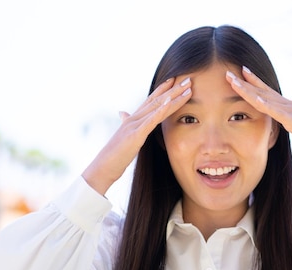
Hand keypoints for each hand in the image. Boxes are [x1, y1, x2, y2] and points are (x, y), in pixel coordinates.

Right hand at [82, 77, 191, 194]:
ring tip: (187, 87)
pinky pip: (151, 120)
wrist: (103, 167)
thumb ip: (126, 123)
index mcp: (133, 119)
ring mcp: (135, 125)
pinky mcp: (135, 134)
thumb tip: (122, 112)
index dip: (163, 90)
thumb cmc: (114, 155)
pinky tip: (169, 101)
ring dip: (173, 96)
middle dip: (174, 90)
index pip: (151, 101)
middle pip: (157, 100)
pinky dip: (161, 110)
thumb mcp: (124, 137)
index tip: (174, 80)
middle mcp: (134, 118)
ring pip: (157, 107)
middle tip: (188, 80)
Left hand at [226, 67, 291, 160]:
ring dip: (247, 90)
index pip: (265, 89)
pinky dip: (264, 104)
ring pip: (262, 98)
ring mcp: (286, 110)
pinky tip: (254, 97)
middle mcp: (283, 103)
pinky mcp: (291, 118)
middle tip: (227, 74)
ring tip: (234, 82)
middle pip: (259, 91)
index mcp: (284, 103)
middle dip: (242, 83)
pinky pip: (275, 111)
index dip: (252, 80)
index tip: (241, 71)